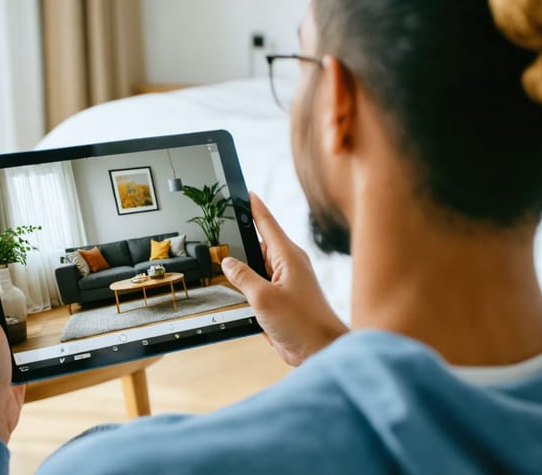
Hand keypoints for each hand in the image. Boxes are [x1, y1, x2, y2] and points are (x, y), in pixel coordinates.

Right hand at [222, 193, 347, 365]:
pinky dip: (248, 286)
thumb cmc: (303, 323)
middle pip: (258, 244)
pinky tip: (238, 291)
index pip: (267, 223)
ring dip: (243, 268)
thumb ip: (243, 277)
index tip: (245, 192)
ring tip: (225, 267)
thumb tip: (228, 263)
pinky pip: (260, 284)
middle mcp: (288, 265)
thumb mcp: (263, 297)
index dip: (254, 207)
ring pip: (257, 266)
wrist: (320, 349)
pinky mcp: (282, 298)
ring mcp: (285, 281)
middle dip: (241, 241)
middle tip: (220, 235)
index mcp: (288, 256)